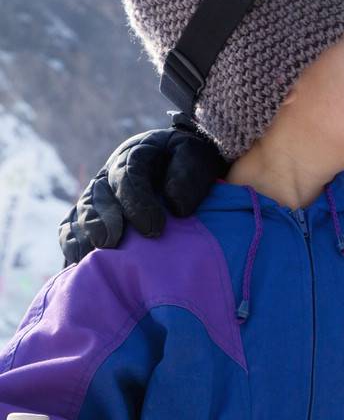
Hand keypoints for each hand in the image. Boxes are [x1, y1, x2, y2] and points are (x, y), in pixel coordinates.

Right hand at [59, 121, 227, 264]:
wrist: (182, 161)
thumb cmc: (192, 161)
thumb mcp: (196, 156)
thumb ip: (187, 173)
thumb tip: (176, 206)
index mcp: (135, 155)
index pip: (128, 176)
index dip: (137, 203)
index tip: (154, 229)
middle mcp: (109, 174)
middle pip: (98, 196)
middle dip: (101, 221)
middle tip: (110, 243)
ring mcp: (97, 194)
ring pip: (80, 212)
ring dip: (82, 235)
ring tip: (87, 258)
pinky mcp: (90, 213)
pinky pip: (71, 226)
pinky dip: (71, 243)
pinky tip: (75, 264)